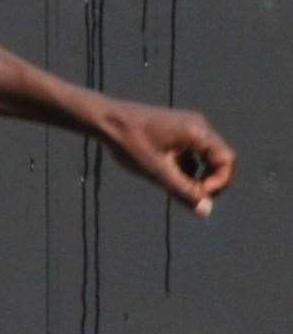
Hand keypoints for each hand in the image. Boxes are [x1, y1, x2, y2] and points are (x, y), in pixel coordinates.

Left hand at [102, 101, 234, 215]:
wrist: (106, 120)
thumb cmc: (130, 144)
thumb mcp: (157, 172)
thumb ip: (183, 191)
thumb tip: (206, 212)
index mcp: (198, 132)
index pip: (227, 160)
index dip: (218, 182)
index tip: (197, 195)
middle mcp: (198, 127)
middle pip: (219, 160)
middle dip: (209, 182)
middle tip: (190, 199)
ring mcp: (187, 129)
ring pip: (204, 160)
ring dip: (195, 178)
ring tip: (172, 188)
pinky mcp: (176, 135)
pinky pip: (190, 156)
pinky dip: (184, 170)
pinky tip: (164, 178)